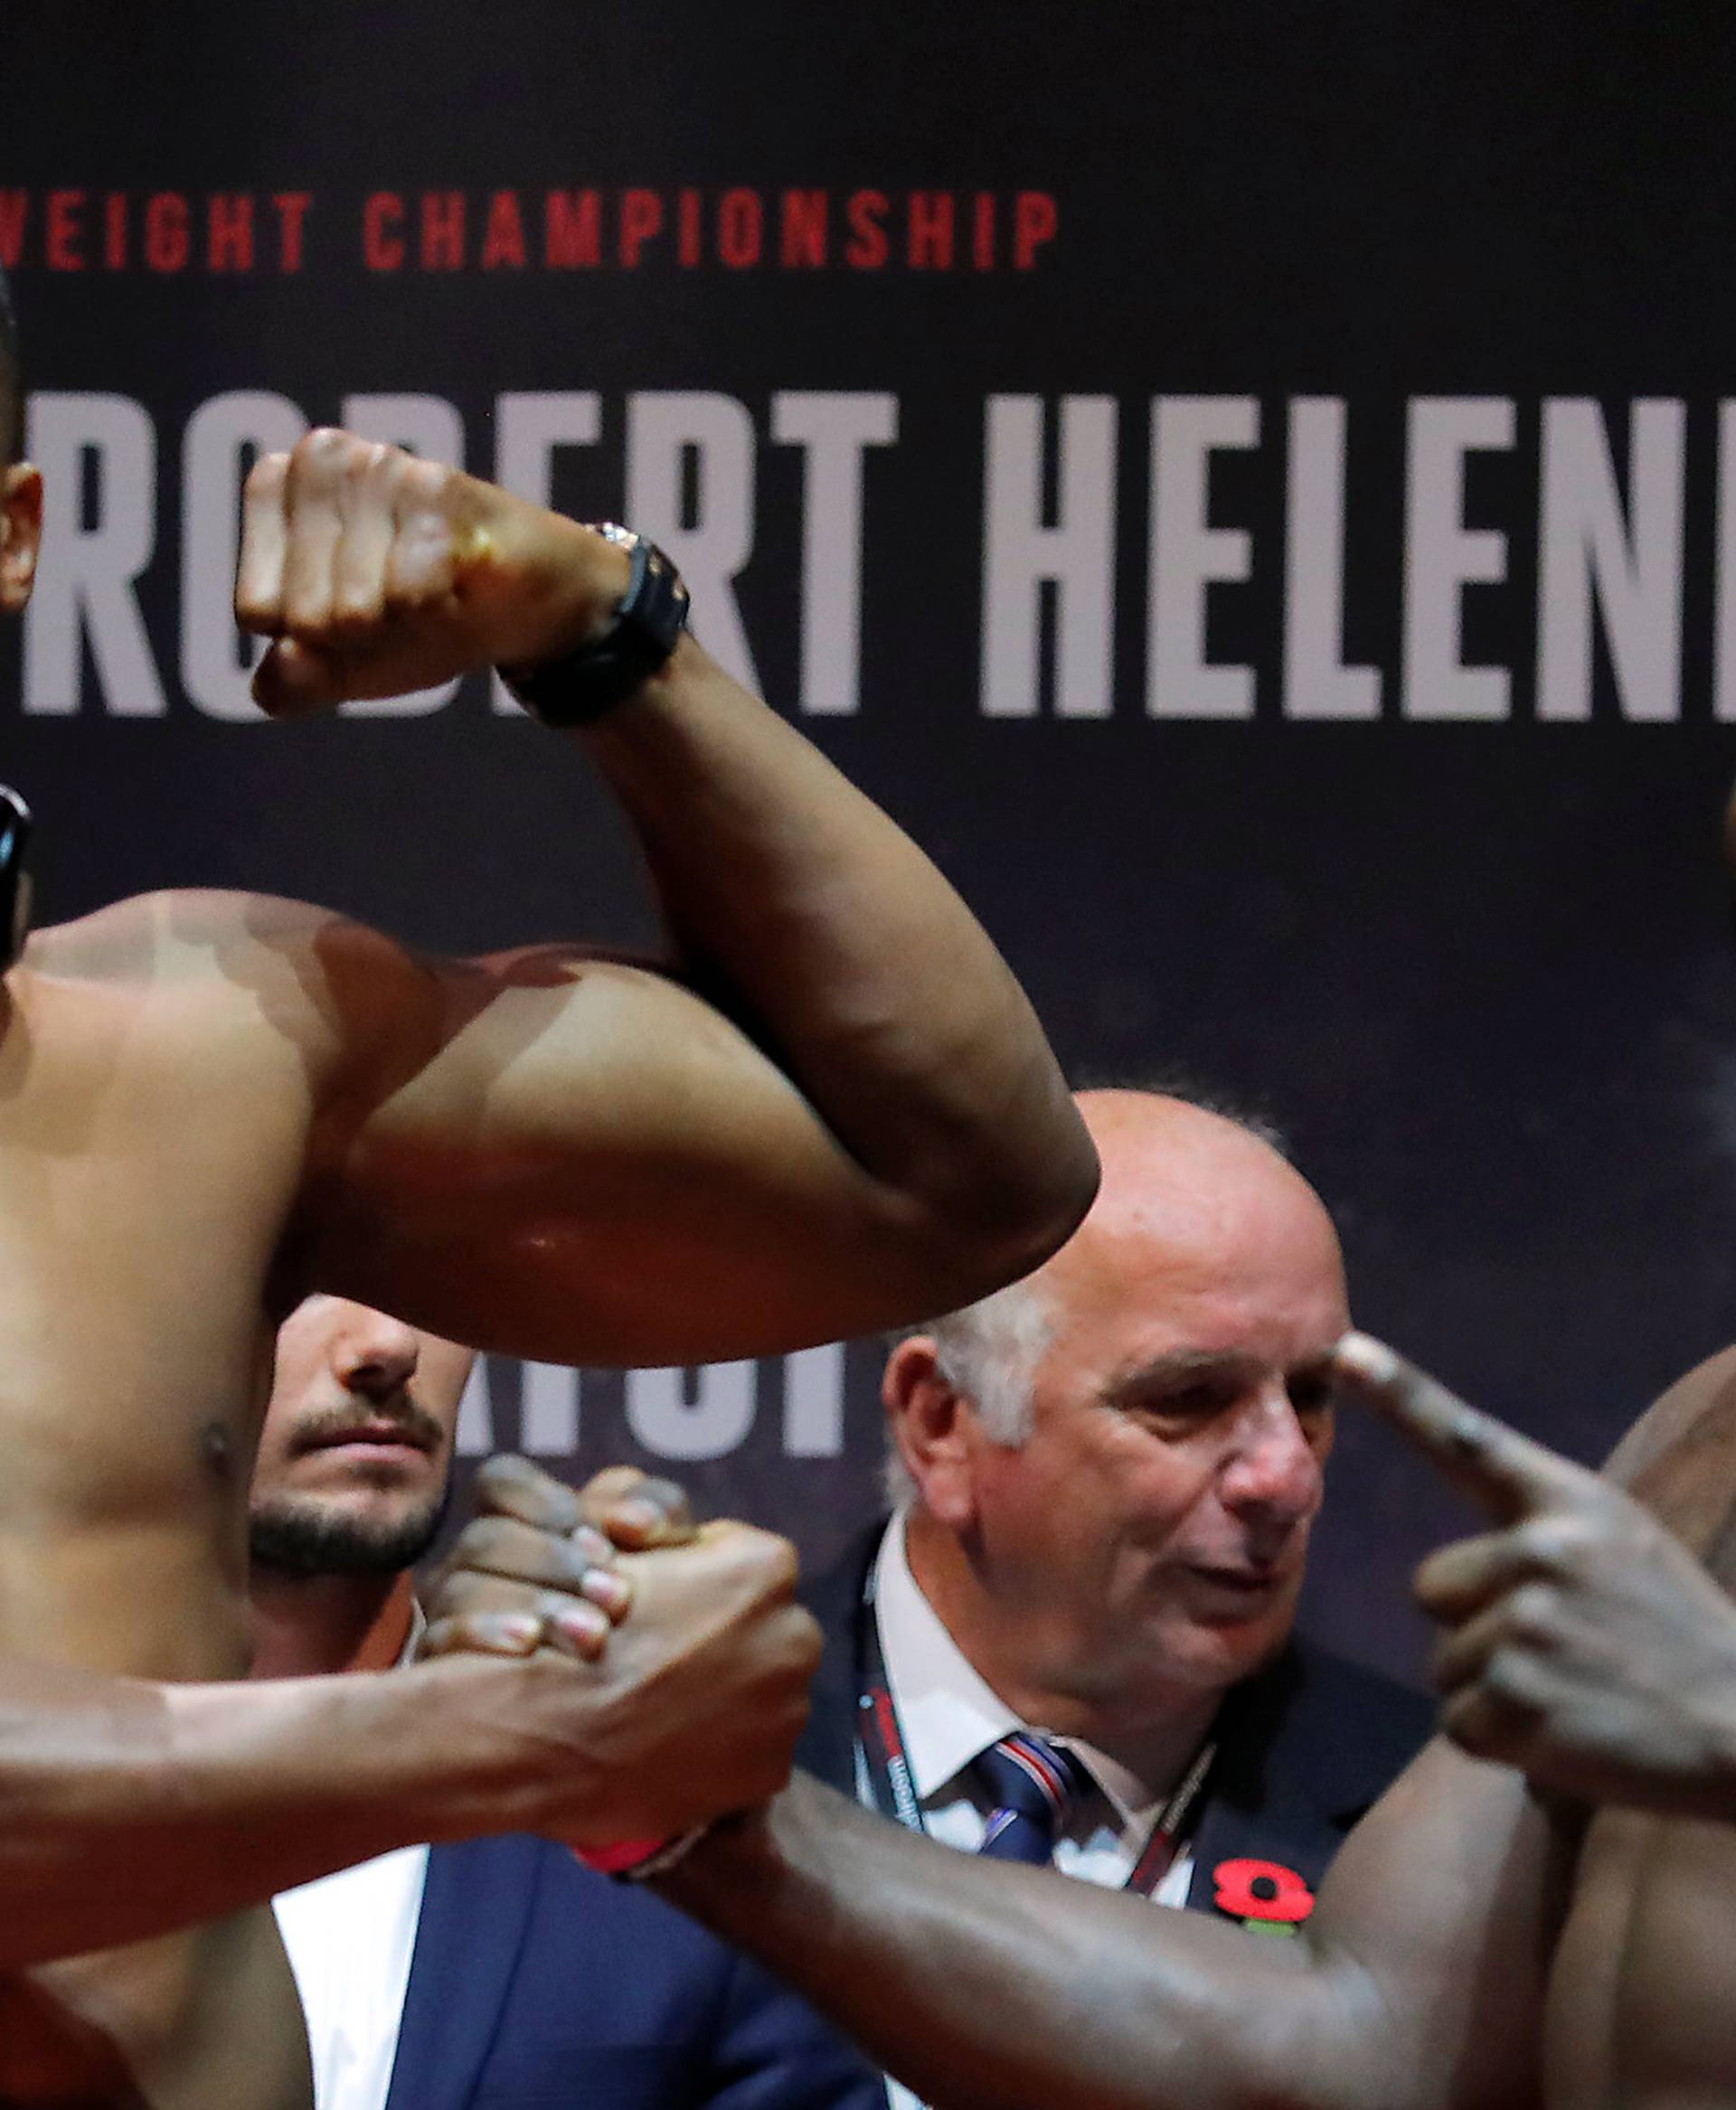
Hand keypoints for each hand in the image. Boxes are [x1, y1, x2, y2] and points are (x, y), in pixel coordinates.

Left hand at [234, 428, 628, 716]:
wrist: (528, 604)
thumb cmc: (427, 620)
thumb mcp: (349, 663)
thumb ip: (297, 681)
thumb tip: (270, 689)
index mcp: (277, 488)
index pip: (257, 610)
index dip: (313, 642)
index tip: (356, 614)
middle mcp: (320, 460)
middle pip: (304, 615)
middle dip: (359, 637)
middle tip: (402, 604)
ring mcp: (378, 467)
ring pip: (353, 608)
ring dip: (403, 624)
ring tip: (430, 590)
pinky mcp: (437, 487)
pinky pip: (410, 594)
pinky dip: (439, 611)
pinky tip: (459, 582)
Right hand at [420, 1458, 817, 1843]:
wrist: (547, 1736)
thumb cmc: (572, 1623)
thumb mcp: (609, 1536)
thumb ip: (652, 1520)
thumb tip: (659, 1531)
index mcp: (766, 1569)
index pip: (737, 1559)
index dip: (688, 1578)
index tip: (649, 1601)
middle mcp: (796, 1636)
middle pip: (757, 1625)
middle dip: (714, 1636)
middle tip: (650, 1657)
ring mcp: (789, 1710)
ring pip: (758, 1688)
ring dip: (719, 1693)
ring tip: (651, 1704)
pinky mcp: (770, 1770)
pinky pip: (748, 1749)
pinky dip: (715, 1748)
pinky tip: (664, 1744)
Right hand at [422, 1457, 697, 1661]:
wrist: (642, 1687)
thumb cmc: (649, 1595)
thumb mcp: (665, 1543)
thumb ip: (657, 1511)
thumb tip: (634, 1522)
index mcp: (520, 1515)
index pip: (501, 1480)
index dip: (546, 1504)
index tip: (603, 1543)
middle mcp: (477, 1558)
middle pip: (486, 1538)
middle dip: (552, 1564)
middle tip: (615, 1598)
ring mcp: (452, 1609)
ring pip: (462, 1589)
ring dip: (531, 1604)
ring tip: (591, 1634)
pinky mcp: (442, 1665)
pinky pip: (440, 1641)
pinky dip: (486, 1636)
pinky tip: (529, 1648)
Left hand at [1332, 1330, 1735, 1816]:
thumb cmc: (1676, 1636)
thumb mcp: (1621, 1545)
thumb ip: (1542, 1526)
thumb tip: (1449, 1557)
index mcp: (1570, 1503)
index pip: (1467, 1438)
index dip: (1397, 1391)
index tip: (1341, 1352)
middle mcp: (1540, 1551)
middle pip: (1431, 1587)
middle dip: (1474, 1622)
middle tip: (1559, 1650)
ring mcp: (1524, 1626)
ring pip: (1444, 1662)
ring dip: (1492, 1689)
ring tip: (1575, 1694)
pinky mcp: (1515, 1703)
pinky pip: (1458, 1722)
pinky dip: (1501, 1743)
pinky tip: (1566, 1736)